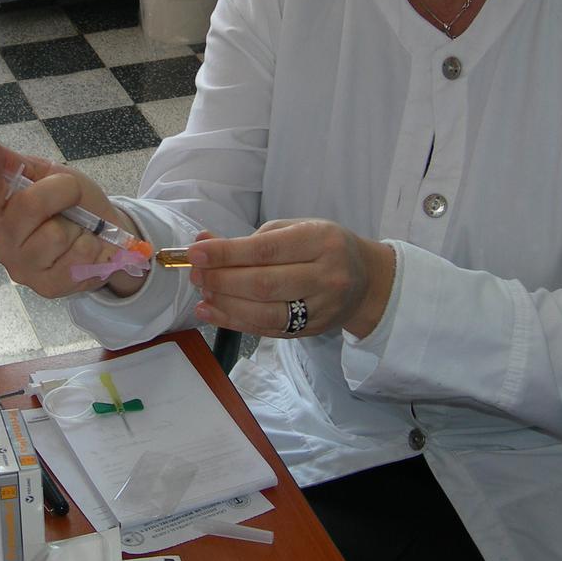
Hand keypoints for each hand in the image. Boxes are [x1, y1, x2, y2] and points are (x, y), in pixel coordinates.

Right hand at [0, 137, 146, 299]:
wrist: (106, 238)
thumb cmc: (71, 205)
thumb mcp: (47, 175)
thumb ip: (12, 163)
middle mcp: (0, 241)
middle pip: (29, 205)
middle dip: (62, 192)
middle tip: (72, 197)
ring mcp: (22, 267)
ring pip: (56, 234)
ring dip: (78, 227)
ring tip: (76, 232)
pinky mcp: (46, 287)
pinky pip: (77, 256)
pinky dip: (91, 247)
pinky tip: (86, 250)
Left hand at [187, 219, 395, 338]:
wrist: (366, 281)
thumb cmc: (323, 247)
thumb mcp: (295, 229)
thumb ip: (251, 238)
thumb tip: (204, 242)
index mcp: (322, 241)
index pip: (267, 249)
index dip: (227, 253)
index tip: (196, 252)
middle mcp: (326, 276)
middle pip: (264, 284)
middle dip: (222, 279)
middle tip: (195, 273)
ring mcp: (321, 308)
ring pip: (266, 313)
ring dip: (225, 304)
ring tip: (202, 293)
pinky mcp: (311, 330)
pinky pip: (268, 330)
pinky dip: (235, 322)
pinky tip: (212, 312)